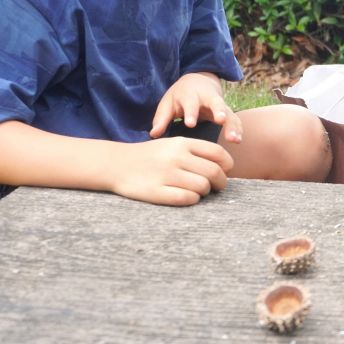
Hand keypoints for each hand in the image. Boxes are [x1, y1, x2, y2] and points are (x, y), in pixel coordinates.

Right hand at [107, 137, 233, 205]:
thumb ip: (196, 151)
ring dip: (205, 192)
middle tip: (217, 187)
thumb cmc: (151, 156)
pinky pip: (187, 199)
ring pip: (202, 187)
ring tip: (198, 192)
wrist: (117, 164)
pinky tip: (187, 197)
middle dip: (221, 182)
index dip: (227, 165)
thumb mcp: (173, 144)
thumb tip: (224, 166)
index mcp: (182, 143)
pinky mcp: (157, 192)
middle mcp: (176, 157)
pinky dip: (192, 200)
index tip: (225, 172)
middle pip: (214, 172)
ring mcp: (166, 174)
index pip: (217, 153)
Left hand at [149, 72, 242, 142]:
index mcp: (190, 95)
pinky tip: (238, 139)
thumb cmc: (180, 97)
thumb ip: (162, 118)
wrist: (197, 81)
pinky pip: (235, 119)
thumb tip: (154, 134)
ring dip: (232, 125)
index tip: (190, 123)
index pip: (191, 103)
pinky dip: (238, 128)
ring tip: (234, 139)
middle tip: (221, 120)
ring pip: (229, 112)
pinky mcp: (227, 111)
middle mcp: (208, 97)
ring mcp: (219, 104)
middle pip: (216, 102)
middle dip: (219, 111)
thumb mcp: (168, 103)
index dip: (191, 112)